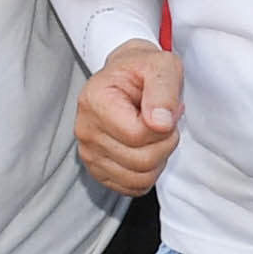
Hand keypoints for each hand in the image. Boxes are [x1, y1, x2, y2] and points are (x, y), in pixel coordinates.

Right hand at [72, 39, 184, 193]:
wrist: (127, 76)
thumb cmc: (143, 70)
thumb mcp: (162, 65)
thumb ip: (164, 90)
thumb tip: (161, 123)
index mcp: (95, 100)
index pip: (137, 135)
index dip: (164, 127)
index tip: (167, 109)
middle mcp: (86, 129)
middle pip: (140, 160)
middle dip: (165, 143)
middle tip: (163, 122)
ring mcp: (89, 153)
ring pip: (139, 178)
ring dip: (158, 159)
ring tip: (154, 134)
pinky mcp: (98, 169)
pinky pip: (132, 187)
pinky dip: (148, 173)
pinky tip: (146, 148)